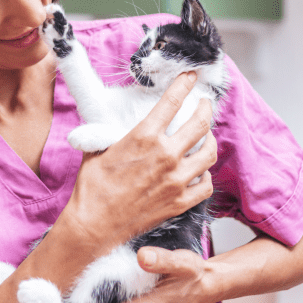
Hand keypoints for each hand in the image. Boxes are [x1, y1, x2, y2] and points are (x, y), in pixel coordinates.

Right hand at [62, 72, 216, 246]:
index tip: (190, 77)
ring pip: (209, 153)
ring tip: (206, 136)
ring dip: (210, 140)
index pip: (172, 102)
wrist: (94, 225)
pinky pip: (206, 184)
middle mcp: (165, 155)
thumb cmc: (92, 187)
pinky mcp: (180, 202)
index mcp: (144, 137)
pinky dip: (205, 175)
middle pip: (200, 123)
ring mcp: (176, 180)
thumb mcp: (97, 148)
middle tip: (204, 103)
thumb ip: (109, 130)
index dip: (184, 85)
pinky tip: (199, 171)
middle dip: (205, 107)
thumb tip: (108, 118)